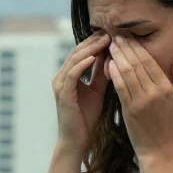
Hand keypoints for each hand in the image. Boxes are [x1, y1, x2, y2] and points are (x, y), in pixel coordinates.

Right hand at [52, 33, 110, 155]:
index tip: (112, 34)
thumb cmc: (86, 117)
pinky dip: (82, 64)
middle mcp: (61, 77)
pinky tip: (94, 57)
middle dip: (93, 41)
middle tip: (110, 32)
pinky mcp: (63, 94)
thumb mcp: (97, 91)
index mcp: (68, 75)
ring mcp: (60, 85)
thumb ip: (101, 74)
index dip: (95, 42)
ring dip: (90, 49)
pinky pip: (72, 74)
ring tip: (104, 40)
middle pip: (77, 52)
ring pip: (74, 59)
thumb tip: (111, 56)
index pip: (82, 52)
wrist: (76, 140)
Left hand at [105, 36, 172, 158]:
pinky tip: (108, 64)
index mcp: (166, 88)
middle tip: (116, 36)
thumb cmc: (171, 124)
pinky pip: (120, 87)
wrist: (158, 148)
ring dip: (117, 57)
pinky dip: (113, 74)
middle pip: (137, 64)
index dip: (138, 47)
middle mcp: (153, 92)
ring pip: (127, 73)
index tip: (129, 37)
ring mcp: (139, 101)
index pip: (150, 62)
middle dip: (125, 48)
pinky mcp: (128, 109)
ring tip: (111, 46)